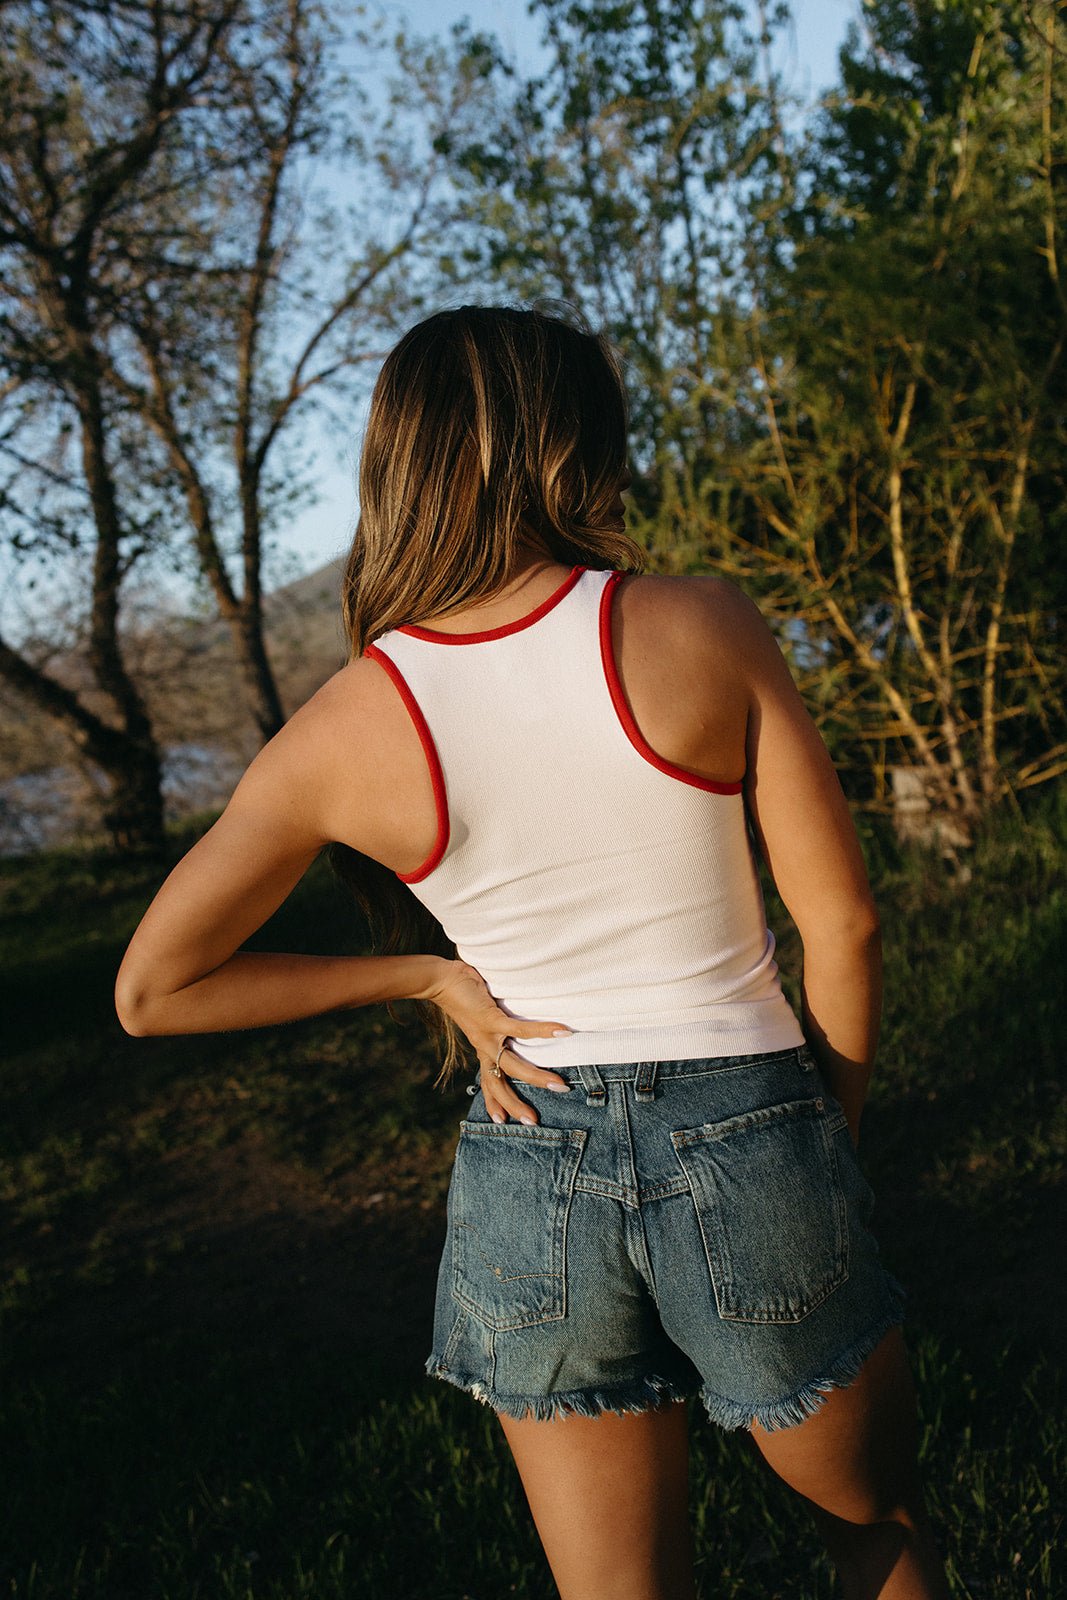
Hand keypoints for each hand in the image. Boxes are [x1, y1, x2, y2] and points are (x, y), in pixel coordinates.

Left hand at [424, 958, 572, 1123]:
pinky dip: (542, 1031)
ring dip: (536, 1078)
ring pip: (512, 1066)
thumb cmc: (463, 995)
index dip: (494, 1102)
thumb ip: (494, 1025)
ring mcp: (487, 1035)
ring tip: (560, 1086)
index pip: (488, 1081)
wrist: (439, 980)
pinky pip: (521, 1029)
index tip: (503, 1121)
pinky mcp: (491, 1019)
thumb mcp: (479, 1017)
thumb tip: (511, 1024)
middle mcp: (484, 1047)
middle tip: (534, 1122)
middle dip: (515, 1105)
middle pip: (499, 1083)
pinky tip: (562, 1031)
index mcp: (482, 1048)